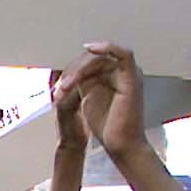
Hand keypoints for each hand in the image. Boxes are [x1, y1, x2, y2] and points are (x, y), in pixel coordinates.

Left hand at [54, 44, 149, 160]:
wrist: (119, 143)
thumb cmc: (106, 125)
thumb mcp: (88, 97)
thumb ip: (83, 81)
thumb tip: (69, 71)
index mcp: (111, 76)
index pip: (89, 61)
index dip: (71, 70)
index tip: (57, 86)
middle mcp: (121, 72)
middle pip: (93, 58)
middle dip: (72, 71)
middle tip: (60, 88)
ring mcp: (128, 73)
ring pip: (101, 57)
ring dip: (79, 69)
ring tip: (66, 86)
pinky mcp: (132, 77)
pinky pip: (122, 54)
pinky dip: (107, 48)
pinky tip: (91, 48)